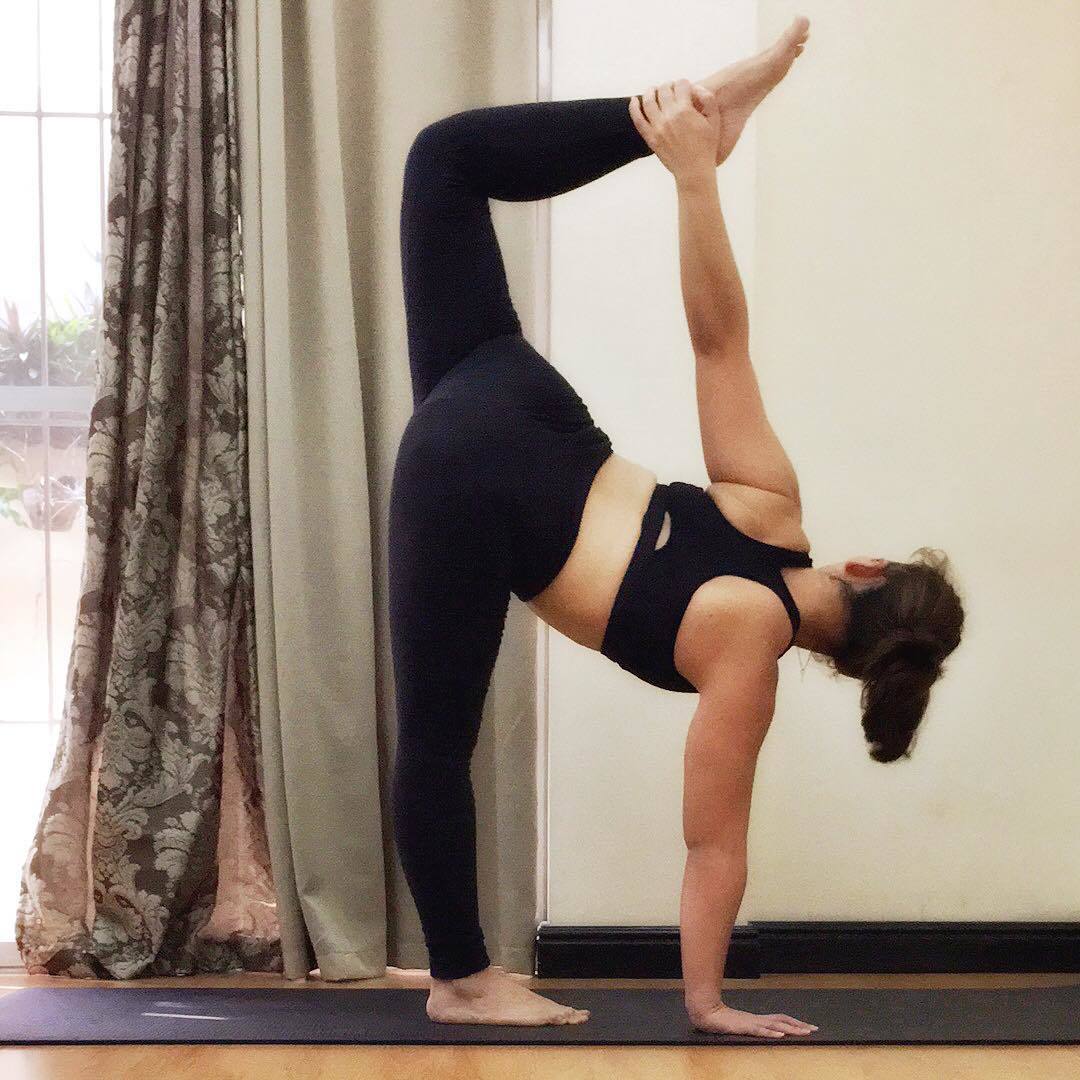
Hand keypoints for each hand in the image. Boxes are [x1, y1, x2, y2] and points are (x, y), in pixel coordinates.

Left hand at [630, 79, 719, 181]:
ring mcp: (658, 128)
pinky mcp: (651, 138)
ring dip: (650, 91)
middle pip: (664, 89)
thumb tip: (695, 87)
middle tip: (671, 89)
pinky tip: (633, 100)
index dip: (684, 83)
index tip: (685, 88)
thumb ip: (708, 99)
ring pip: (648, 101)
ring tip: (653, 90)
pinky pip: (638, 120)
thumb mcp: (715, 121)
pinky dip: (634, 108)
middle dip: (669, 85)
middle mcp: (669, 117)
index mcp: (685, 111)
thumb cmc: (706, 147)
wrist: (694, 171)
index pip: (681, 84)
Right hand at [689, 1002, 818, 1038]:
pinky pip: (760, 1029)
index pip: (781, 1019)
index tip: (809, 1027)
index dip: (796, 1022)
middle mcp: (758, 1019)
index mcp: (759, 1019)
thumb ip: (754, 1028)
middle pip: (783, 1020)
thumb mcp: (742, 1027)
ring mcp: (752, 1022)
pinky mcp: (744, 1027)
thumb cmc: (724, 1021)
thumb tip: (768, 1031)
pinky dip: (771, 1032)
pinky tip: (780, 1034)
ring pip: (775, 1024)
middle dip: (799, 1025)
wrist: (708, 1013)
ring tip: (803, 1032)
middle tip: (814, 1029)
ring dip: (790, 1029)